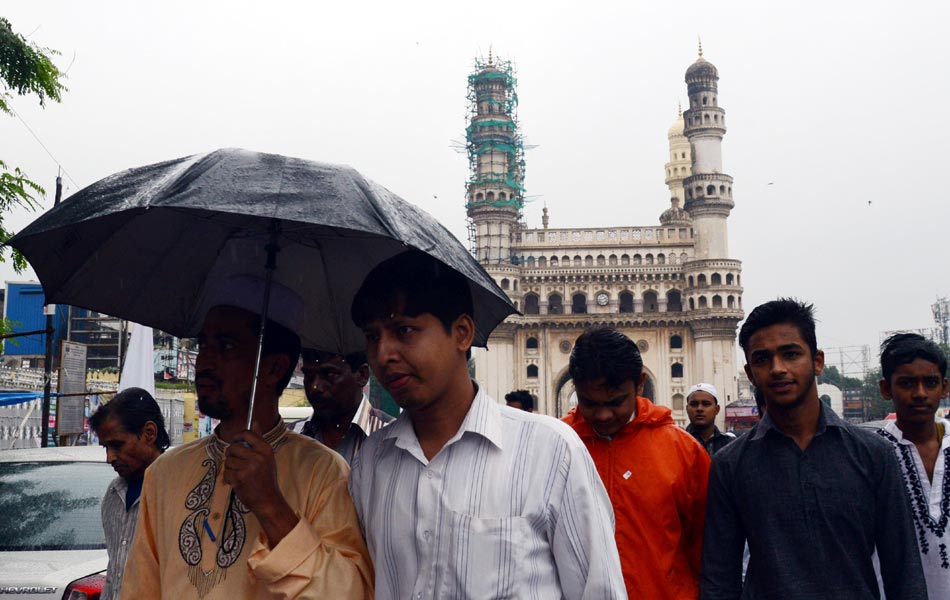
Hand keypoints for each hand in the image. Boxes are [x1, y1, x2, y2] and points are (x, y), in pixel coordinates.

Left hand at [224, 430, 297, 546]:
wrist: (267, 499)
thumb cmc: (266, 478)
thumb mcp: (267, 457)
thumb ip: (259, 440)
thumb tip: (255, 422)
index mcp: (266, 449)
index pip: (247, 434)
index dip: (238, 436)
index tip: (236, 441)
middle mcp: (258, 457)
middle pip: (233, 447)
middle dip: (231, 454)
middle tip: (236, 461)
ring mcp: (248, 467)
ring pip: (228, 460)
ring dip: (229, 467)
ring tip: (238, 473)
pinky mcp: (240, 478)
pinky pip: (226, 472)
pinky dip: (228, 477)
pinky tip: (237, 481)